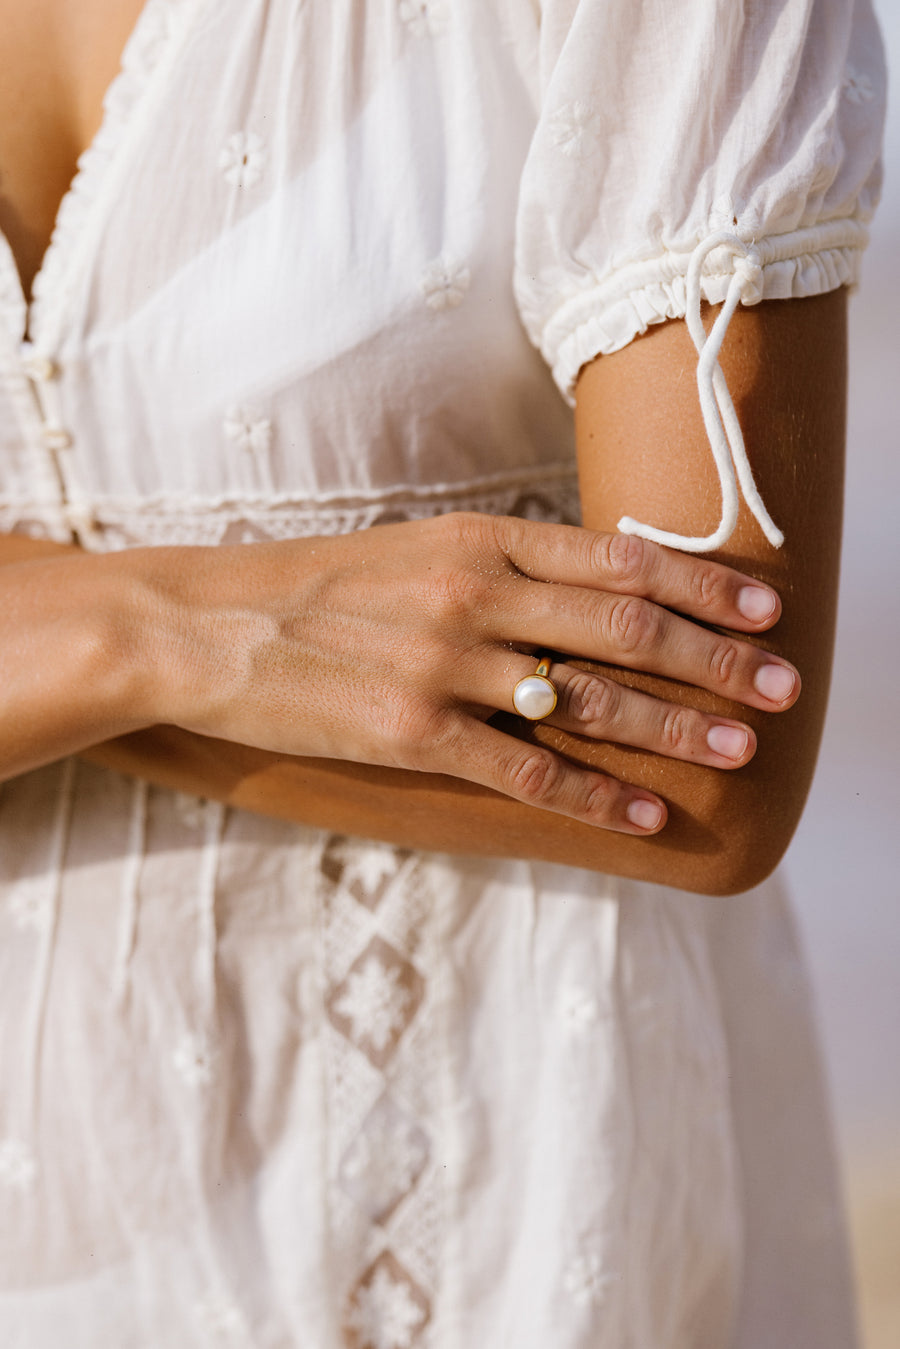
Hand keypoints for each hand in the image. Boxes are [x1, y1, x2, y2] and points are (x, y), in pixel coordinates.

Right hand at [133, 513, 797, 835]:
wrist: (209, 627)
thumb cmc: (313, 585)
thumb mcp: (414, 549)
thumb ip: (500, 565)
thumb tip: (587, 588)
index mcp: (479, 541)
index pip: (618, 559)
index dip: (702, 585)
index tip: (764, 607)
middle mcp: (475, 597)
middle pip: (626, 628)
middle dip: (717, 659)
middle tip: (784, 687)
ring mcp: (446, 666)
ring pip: (590, 700)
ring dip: (674, 726)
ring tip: (738, 749)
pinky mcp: (412, 735)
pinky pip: (524, 770)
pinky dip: (591, 796)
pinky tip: (641, 816)